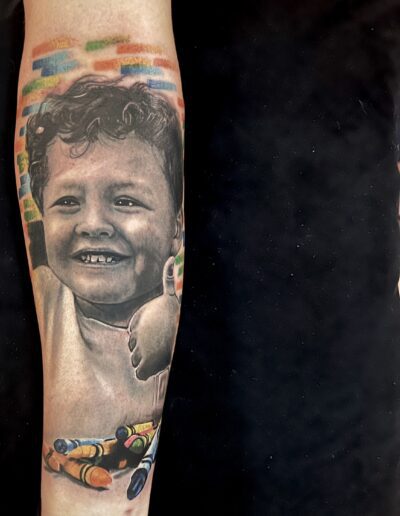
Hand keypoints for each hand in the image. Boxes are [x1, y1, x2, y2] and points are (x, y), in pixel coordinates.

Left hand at [128, 257, 179, 380]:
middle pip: (133, 349)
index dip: (146, 337)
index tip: (159, 336)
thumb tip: (171, 259)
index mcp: (136, 323)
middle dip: (144, 350)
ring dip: (146, 361)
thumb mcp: (171, 294)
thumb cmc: (179, 314)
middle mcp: (134, 336)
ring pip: (136, 361)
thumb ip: (168, 279)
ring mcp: (139, 350)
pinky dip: (147, 371)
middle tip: (160, 346)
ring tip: (160, 354)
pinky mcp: (145, 364)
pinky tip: (157, 364)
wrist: (183, 327)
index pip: (132, 337)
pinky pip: (140, 373)